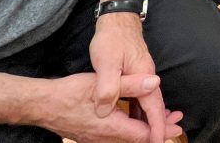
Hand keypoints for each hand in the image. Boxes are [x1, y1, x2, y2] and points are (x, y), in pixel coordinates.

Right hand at [36, 72, 182, 142]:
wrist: (42, 105)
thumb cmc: (70, 94)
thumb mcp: (102, 83)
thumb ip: (131, 84)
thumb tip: (155, 82)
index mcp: (111, 129)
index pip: (144, 134)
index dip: (162, 129)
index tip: (177, 123)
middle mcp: (105, 139)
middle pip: (138, 138)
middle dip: (158, 129)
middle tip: (177, 121)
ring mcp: (97, 139)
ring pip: (128, 138)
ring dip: (145, 127)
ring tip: (162, 117)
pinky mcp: (91, 135)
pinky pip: (117, 136)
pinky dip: (132, 127)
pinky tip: (136, 117)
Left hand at [89, 15, 168, 142]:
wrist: (117, 17)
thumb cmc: (112, 38)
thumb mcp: (106, 63)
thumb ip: (108, 87)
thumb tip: (105, 111)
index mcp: (144, 77)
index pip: (154, 108)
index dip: (156, 127)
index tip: (159, 142)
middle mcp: (147, 77)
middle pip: (155, 107)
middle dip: (158, 125)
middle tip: (157, 141)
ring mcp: (142, 74)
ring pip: (148, 102)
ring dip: (149, 118)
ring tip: (148, 134)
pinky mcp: (135, 72)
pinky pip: (141, 95)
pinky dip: (141, 108)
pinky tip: (135, 115)